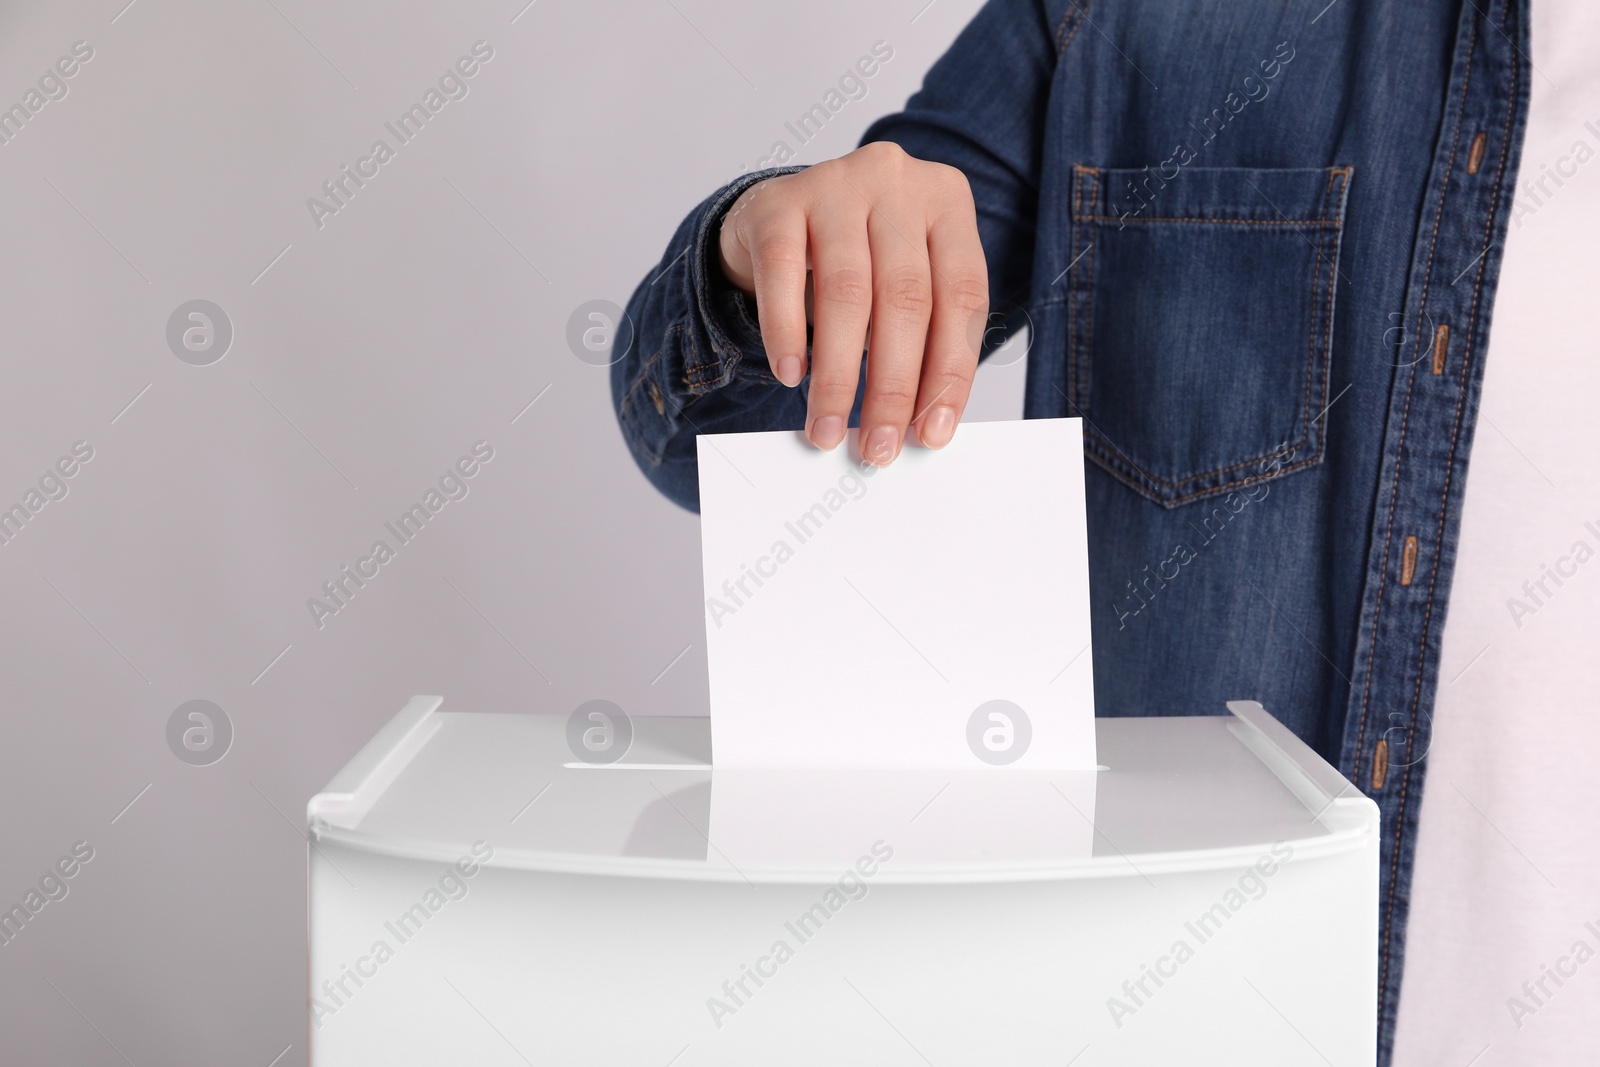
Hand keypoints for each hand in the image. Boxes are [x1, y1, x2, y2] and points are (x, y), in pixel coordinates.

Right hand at [717, 141, 987, 464]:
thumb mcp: (903, 286)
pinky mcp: (779, 202)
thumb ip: (921, 340)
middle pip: (906, 299)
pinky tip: (791, 373)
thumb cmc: (858, 259)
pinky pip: (782, 273)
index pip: (962, 298)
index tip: (930, 433)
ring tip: (827, 426)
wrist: (780, 212)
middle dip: (892, 387)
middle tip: (876, 446)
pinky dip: (786, 332)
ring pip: (846, 293)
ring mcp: (836, 184)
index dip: (949, 373)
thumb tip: (919, 426)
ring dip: (837, 375)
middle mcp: (898, 182)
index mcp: (948, 203)